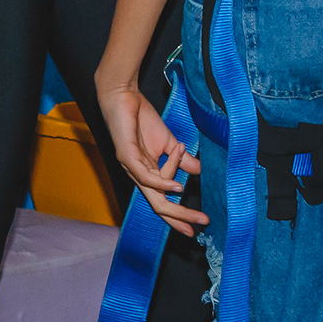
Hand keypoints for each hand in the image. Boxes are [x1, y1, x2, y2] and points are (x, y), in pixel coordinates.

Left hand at [99, 81, 206, 235]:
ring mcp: (131, 166)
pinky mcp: (126, 155)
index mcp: (147, 172)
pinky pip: (146, 176)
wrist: (122, 95)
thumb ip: (182, 159)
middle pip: (158, 204)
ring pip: (154, 195)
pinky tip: (178, 187)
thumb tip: (199, 172)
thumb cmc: (141, 117)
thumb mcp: (168, 142)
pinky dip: (164, 182)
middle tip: (200, 226)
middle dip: (179, 218)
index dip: (178, 214)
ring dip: (177, 207)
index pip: (163, 199)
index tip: (198, 225)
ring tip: (198, 214)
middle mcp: (138, 174)